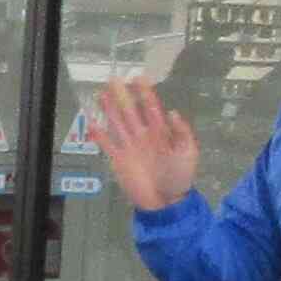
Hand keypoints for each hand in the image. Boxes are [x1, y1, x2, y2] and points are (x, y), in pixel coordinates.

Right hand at [83, 81, 199, 215]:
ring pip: (117, 123)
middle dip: (122, 96)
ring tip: (101, 94)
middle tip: (114, 79)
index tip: (138, 77)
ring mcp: (129, 147)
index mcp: (161, 132)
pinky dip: (99, 135)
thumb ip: (183, 133)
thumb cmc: (180, 177)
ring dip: (109, 109)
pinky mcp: (119, 160)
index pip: (151, 107)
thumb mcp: (189, 153)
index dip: (145, 93)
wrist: (166, 202)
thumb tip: (172, 112)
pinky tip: (91, 123)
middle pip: (130, 111)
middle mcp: (143, 135)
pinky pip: (107, 145)